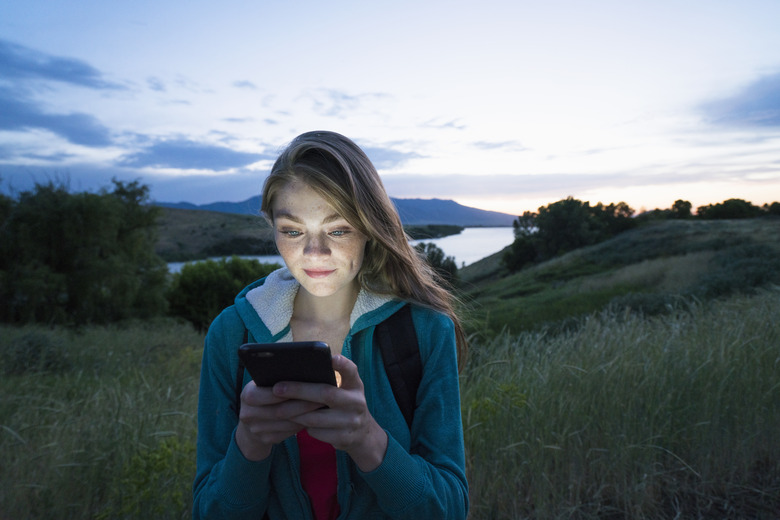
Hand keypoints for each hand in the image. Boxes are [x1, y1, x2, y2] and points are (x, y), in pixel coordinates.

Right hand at [235, 382, 324, 460]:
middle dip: (303, 404)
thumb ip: (276, 379)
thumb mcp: (263, 385)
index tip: (310, 386)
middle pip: (280, 410)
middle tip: (322, 399)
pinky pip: (288, 433)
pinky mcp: (265, 439)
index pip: (269, 393)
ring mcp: (255, 429)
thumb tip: (304, 370)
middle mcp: (248, 413)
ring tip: (321, 408)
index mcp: (247, 394)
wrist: (250, 424)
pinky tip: (313, 418)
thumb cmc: (264, 396)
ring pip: (286, 423)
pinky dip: (302, 425)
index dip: (290, 391)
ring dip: (306, 416)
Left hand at [272, 354, 388, 471]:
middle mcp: (356, 402)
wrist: (362, 435)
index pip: (351, 371)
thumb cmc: (344, 406)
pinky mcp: (344, 438)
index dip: (342, 364)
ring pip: (315, 417)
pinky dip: (303, 427)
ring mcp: (352, 421)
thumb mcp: (346, 391)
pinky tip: (295, 423)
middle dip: (299, 390)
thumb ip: (331, 381)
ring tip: (278, 408)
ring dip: (294, 413)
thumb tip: (296, 372)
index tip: (332, 358)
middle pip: (325, 394)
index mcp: (355, 386)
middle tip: (277, 388)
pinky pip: (316, 433)